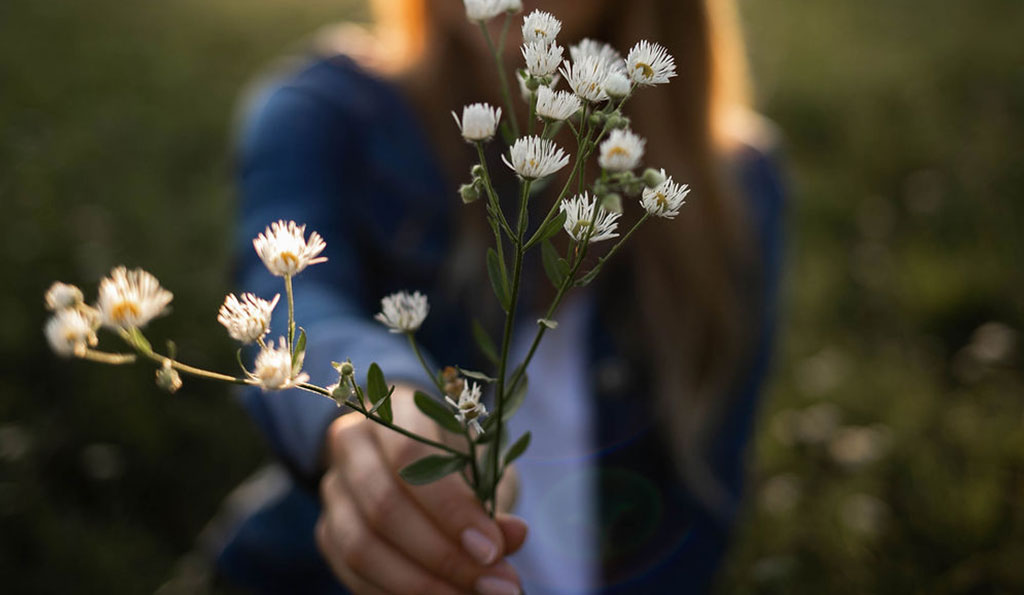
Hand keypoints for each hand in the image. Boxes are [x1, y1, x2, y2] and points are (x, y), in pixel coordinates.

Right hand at [317, 384, 526, 594]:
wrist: (409, 456)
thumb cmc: (453, 455)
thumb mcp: (480, 465)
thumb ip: (492, 500)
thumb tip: (513, 536)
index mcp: (390, 411)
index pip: (410, 456)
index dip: (450, 508)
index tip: (492, 550)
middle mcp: (350, 445)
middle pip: (383, 507)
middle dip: (443, 556)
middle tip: (494, 584)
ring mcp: (333, 490)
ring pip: (361, 546)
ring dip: (420, 584)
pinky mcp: (327, 532)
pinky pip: (353, 574)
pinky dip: (397, 594)